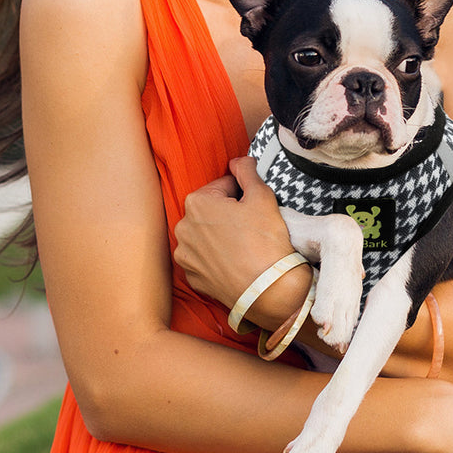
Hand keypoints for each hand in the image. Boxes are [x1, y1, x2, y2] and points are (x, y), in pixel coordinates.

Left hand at [176, 156, 311, 326]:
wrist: (269, 292)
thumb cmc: (265, 242)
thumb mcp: (262, 196)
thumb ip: (247, 171)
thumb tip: (238, 160)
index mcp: (196, 202)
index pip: (223, 186)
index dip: (243, 194)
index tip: (254, 207)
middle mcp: (182, 227)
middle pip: (211, 211)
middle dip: (229, 215)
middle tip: (251, 228)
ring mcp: (185, 254)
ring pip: (206, 235)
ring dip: (220, 236)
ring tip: (244, 246)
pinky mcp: (192, 276)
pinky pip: (204, 259)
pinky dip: (217, 258)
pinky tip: (235, 262)